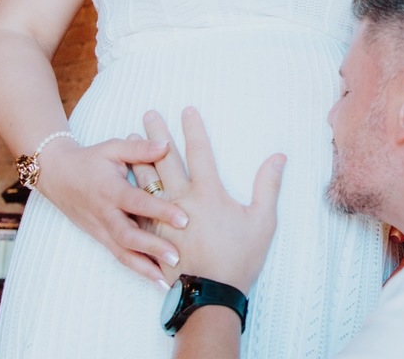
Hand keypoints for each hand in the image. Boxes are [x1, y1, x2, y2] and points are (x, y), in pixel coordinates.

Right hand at [35, 135, 188, 284]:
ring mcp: (100, 228)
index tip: (184, 219)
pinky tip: (155, 279)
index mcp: (110, 189)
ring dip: (144, 267)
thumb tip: (166, 145)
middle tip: (177, 256)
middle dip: (153, 247)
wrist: (56, 175)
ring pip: (122, 252)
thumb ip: (139, 148)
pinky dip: (136, 268)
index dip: (159, 211)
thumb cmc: (90, 159)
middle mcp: (104, 213)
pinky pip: (119, 255)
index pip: (137, 202)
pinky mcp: (99, 237)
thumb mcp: (113, 147)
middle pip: (128, 235)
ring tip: (168, 280)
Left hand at [140, 107, 284, 289]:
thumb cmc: (239, 258)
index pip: (200, 152)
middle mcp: (181, 201)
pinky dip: (130, 188)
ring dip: (139, 156)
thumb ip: (268, 186)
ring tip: (131, 137)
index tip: (187, 109)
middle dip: (158, 134)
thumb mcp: (263, 221)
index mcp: (208, 193)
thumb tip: (278, 156)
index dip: (193, 128)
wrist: (210, 295)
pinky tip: (124, 179)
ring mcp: (162, 219)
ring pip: (146, 180)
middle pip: (166, 160)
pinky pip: (136, 207)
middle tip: (149, 113)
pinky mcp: (151, 236)